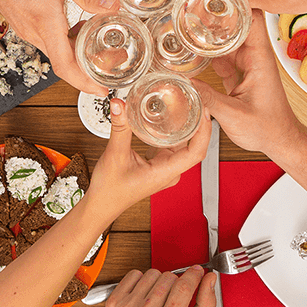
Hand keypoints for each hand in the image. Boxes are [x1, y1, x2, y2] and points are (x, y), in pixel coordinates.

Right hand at [0, 0, 115, 94]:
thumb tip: (113, 7)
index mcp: (45, 22)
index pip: (65, 66)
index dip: (84, 83)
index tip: (101, 90)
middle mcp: (33, 32)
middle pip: (62, 63)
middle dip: (86, 69)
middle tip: (110, 64)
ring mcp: (26, 30)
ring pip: (55, 51)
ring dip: (75, 54)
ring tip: (96, 44)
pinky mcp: (22, 25)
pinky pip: (46, 41)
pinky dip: (64, 42)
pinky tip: (76, 27)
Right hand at [86, 96, 212, 220]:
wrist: (102, 204)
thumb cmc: (110, 189)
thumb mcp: (115, 155)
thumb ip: (120, 128)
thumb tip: (120, 105)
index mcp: (166, 172)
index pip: (196, 152)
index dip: (204, 132)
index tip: (205, 113)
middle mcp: (170, 172)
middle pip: (193, 147)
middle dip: (197, 125)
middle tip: (196, 103)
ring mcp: (165, 169)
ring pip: (182, 146)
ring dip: (186, 128)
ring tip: (186, 107)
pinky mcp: (158, 166)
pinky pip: (171, 148)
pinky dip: (172, 134)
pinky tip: (169, 121)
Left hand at [104, 266, 217, 306]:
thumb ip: (206, 305)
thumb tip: (209, 279)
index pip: (183, 287)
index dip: (194, 275)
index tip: (197, 272)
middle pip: (168, 278)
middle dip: (176, 284)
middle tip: (174, 299)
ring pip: (152, 274)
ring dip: (159, 282)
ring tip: (159, 300)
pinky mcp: (115, 302)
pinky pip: (134, 274)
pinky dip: (142, 281)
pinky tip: (145, 297)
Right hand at [193, 13, 300, 156]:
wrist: (280, 142)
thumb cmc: (267, 129)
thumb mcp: (233, 115)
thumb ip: (207, 98)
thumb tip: (182, 81)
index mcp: (260, 60)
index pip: (251, 19)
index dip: (235, 4)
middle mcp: (256, 57)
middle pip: (237, 25)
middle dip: (216, 17)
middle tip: (191, 11)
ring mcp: (249, 64)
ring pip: (228, 40)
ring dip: (211, 35)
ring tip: (188, 29)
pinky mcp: (242, 74)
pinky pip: (224, 56)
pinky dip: (211, 53)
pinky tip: (195, 52)